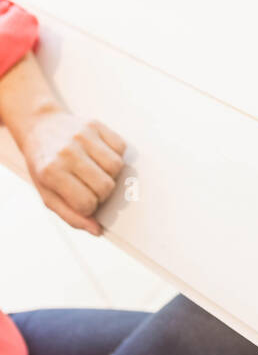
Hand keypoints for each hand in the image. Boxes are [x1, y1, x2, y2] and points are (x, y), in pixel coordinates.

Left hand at [20, 110, 125, 235]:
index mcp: (51, 173)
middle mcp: (67, 153)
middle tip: (91, 187)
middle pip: (106, 186)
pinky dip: (116, 155)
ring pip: (117, 167)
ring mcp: (82, 136)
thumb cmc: (45, 166)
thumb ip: (70, 216)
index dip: (89, 208)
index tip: (82, 201)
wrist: (40, 127)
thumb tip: (97, 230)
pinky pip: (121, 147)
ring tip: (96, 171)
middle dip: (103, 193)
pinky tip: (100, 155)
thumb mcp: (48, 194)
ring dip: (111, 174)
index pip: (87, 204)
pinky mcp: (95, 124)